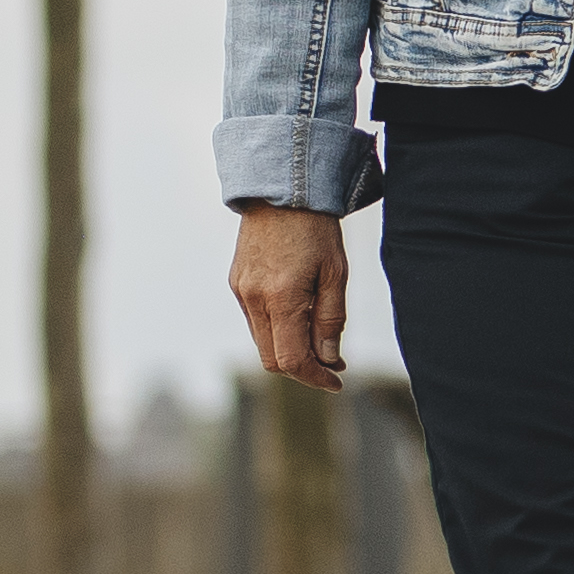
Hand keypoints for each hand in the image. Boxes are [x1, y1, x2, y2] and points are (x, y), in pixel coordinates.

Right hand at [229, 203, 351, 390]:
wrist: (282, 191)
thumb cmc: (316, 229)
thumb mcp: (336, 273)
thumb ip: (331, 319)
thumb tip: (329, 359)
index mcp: (280, 297)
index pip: (292, 359)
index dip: (315, 377)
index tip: (337, 381)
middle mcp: (253, 298)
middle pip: (273, 359)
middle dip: (303, 367)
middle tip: (333, 363)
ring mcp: (241, 291)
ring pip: (263, 342)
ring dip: (290, 349)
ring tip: (321, 338)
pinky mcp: (237, 283)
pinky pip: (255, 321)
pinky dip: (278, 329)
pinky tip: (300, 316)